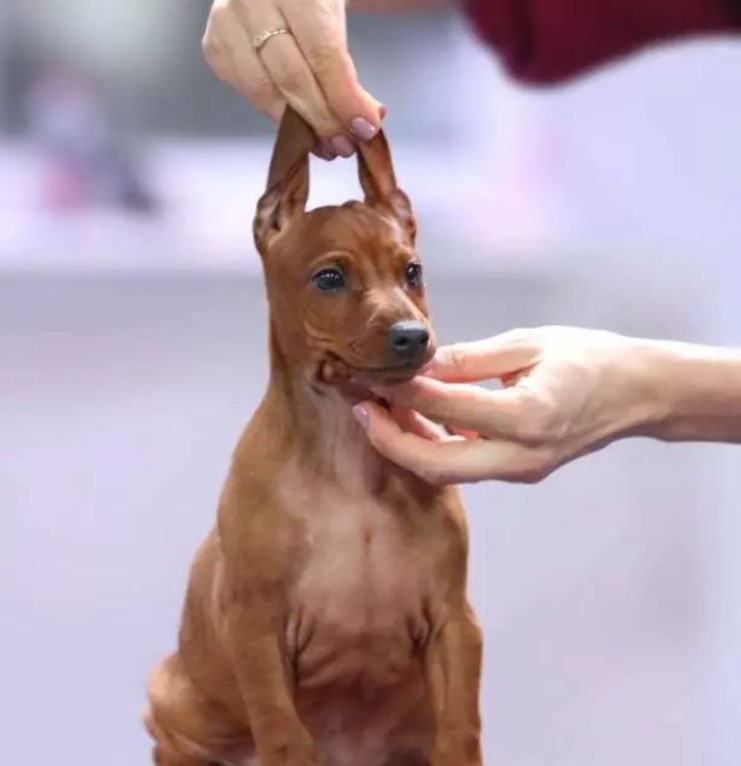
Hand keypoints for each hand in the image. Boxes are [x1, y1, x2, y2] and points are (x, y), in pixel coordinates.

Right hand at [203, 0, 382, 157]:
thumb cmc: (307, 1)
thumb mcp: (333, 20)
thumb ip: (346, 68)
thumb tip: (365, 120)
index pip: (322, 52)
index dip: (343, 97)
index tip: (365, 128)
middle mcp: (251, 0)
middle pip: (290, 77)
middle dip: (322, 119)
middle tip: (344, 145)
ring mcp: (225, 22)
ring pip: (264, 91)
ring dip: (298, 126)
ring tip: (324, 143)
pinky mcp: (214, 47)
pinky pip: (248, 93)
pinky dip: (276, 113)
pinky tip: (296, 122)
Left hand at [353, 327, 661, 483]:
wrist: (636, 393)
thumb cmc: (588, 358)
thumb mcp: (528, 344)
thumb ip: (469, 359)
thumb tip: (418, 365)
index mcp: (527, 415)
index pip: (445, 406)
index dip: (401, 390)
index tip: (370, 372)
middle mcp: (520, 454)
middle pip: (434, 463)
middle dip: (388, 438)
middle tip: (360, 406)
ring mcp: (519, 469)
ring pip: (444, 470)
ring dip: (406, 444)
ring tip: (379, 409)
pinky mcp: (518, 471)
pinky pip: (463, 466)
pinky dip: (432, 446)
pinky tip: (415, 418)